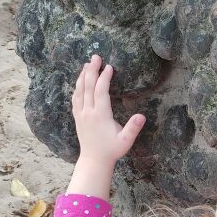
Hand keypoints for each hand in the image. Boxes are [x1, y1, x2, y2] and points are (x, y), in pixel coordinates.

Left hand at [67, 55, 144, 199]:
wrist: (94, 161)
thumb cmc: (112, 150)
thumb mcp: (126, 141)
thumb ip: (133, 128)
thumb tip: (142, 116)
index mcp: (100, 115)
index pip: (101, 91)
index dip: (104, 78)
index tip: (109, 67)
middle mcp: (88, 112)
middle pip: (88, 87)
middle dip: (92, 70)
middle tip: (95, 56)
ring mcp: (80, 114)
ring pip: (79, 91)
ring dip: (83, 76)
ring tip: (87, 64)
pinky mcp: (77, 117)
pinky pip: (75, 98)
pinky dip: (77, 87)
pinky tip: (80, 81)